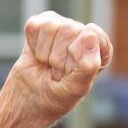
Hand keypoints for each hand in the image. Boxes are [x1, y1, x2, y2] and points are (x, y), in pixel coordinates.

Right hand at [0, 11, 112, 127]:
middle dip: (58, 58)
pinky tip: (37, 55)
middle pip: (70, 30)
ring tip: (47, 65)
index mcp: (100, 49)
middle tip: (56, 73)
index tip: (70, 73)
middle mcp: (83, 35)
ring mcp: (61, 27)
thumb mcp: (76, 88)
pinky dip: (32, 45)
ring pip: (51, 27)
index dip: (78, 57)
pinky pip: (34, 26)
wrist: (26, 103)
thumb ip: (88, 65)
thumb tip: (89, 34)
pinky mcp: (41, 25)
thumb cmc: (55, 98)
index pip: (94, 36)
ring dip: (44, 53)